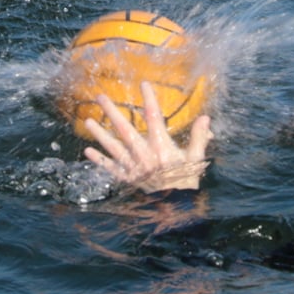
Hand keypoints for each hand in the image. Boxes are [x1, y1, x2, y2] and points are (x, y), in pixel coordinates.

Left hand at [83, 81, 211, 191]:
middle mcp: (145, 155)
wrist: (177, 209)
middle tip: (100, 97)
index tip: (143, 84)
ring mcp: (134, 168)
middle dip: (112, 112)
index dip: (149, 99)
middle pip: (125, 129)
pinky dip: (99, 160)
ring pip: (113, 147)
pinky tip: (88, 151)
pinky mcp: (128, 180)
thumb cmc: (187, 182)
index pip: (155, 117)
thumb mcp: (195, 159)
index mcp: (162, 147)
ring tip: (88, 120)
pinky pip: (111, 169)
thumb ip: (199, 138)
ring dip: (100, 133)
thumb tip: (205, 118)